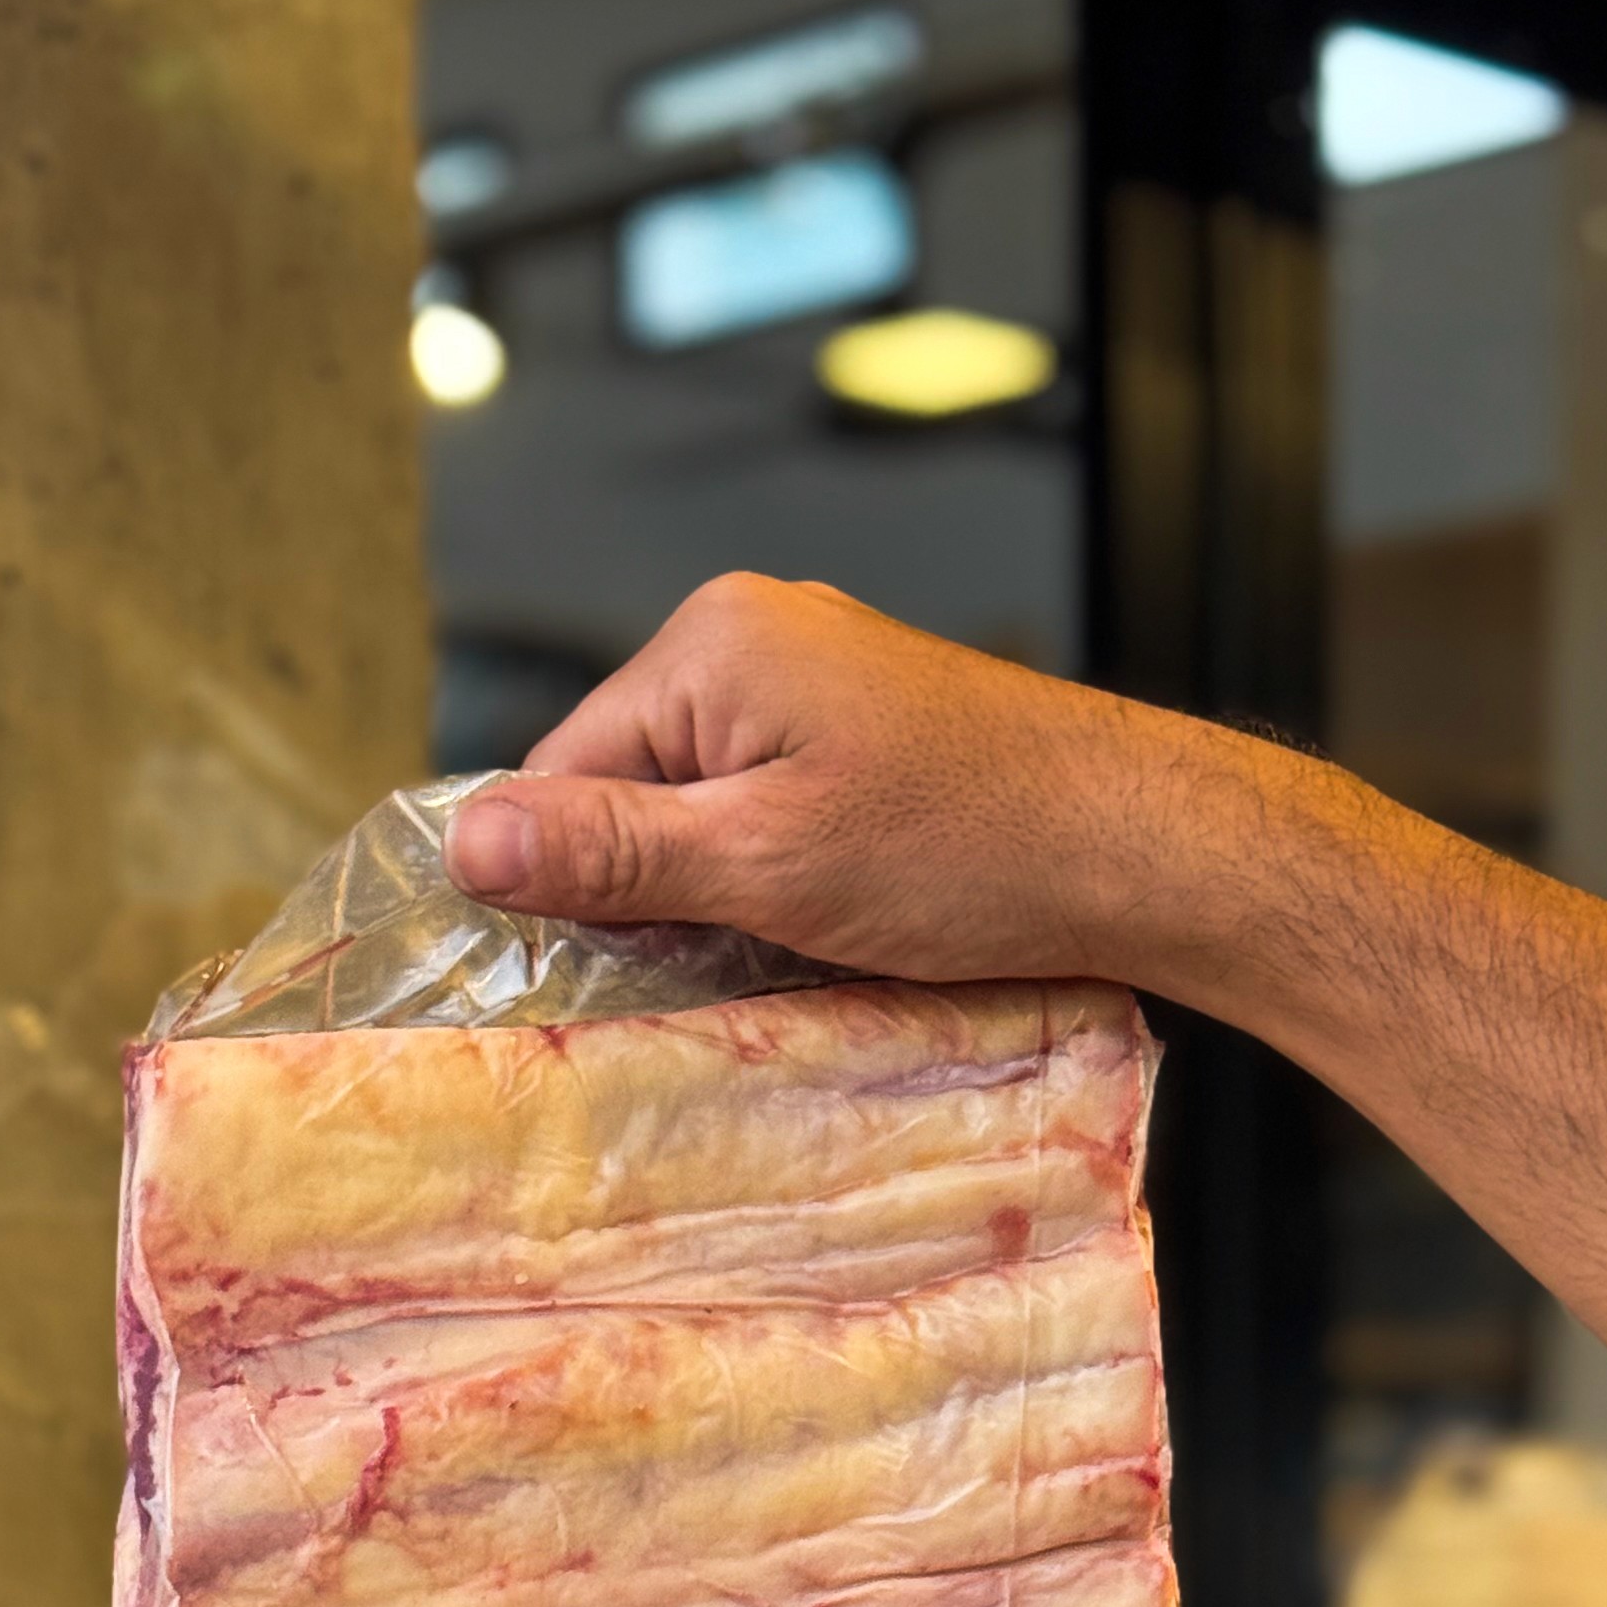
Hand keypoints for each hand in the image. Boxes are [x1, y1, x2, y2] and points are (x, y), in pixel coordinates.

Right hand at [440, 574, 1206, 984]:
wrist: (1139, 848)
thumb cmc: (968, 848)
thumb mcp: (765, 864)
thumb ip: (613, 851)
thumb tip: (466, 840)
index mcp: (712, 642)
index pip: (561, 769)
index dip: (571, 881)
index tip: (604, 968)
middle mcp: (757, 638)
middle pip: (629, 788)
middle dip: (653, 887)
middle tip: (714, 966)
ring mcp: (820, 682)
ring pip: (703, 810)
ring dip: (720, 893)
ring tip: (785, 944)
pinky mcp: (868, 736)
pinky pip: (770, 810)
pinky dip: (779, 878)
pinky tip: (827, 924)